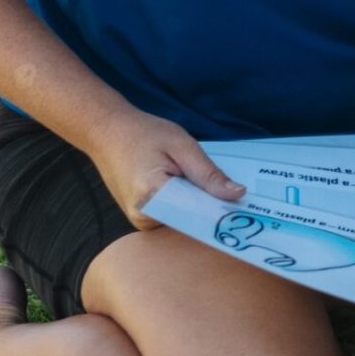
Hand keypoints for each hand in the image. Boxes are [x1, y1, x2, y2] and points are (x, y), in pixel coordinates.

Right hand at [83, 108, 244, 230]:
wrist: (106, 133)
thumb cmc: (144, 134)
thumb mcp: (182, 146)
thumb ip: (209, 174)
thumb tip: (237, 195)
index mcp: (152, 196)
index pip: (197, 216)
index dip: (223, 213)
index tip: (247, 212)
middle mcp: (143, 216)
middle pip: (191, 222)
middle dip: (213, 211)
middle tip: (238, 200)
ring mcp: (140, 221)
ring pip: (184, 223)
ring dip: (200, 209)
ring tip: (214, 193)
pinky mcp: (142, 219)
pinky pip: (173, 219)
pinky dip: (187, 208)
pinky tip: (195, 194)